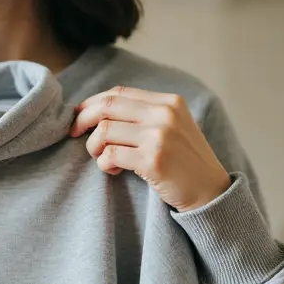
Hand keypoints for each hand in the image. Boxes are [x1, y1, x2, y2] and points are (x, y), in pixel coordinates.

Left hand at [70, 86, 231, 211]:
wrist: (210, 191)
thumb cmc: (185, 162)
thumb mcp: (173, 127)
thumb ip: (144, 115)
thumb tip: (97, 110)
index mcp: (169, 102)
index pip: (119, 93)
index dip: (93, 103)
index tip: (79, 116)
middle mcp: (164, 114)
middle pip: (107, 106)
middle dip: (83, 119)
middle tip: (73, 134)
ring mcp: (159, 136)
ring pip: (104, 131)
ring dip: (94, 147)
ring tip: (102, 158)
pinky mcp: (152, 160)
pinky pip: (110, 155)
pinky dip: (103, 164)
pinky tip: (113, 170)